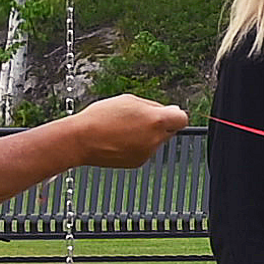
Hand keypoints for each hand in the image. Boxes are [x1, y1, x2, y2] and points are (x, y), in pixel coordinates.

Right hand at [71, 95, 189, 168]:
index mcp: (156, 120)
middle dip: (160, 124)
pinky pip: (145, 150)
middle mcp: (155, 138)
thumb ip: (153, 106)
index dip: (174, 114)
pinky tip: (120, 140)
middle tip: (138, 119)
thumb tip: (170, 111)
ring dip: (147, 135)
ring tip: (124, 129)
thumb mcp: (129, 100)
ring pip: (156, 140)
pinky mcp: (139, 162)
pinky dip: (137, 145)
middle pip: (170, 130)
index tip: (167, 113)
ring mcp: (148, 152)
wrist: (81, 140)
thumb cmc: (101, 117)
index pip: (182, 118)